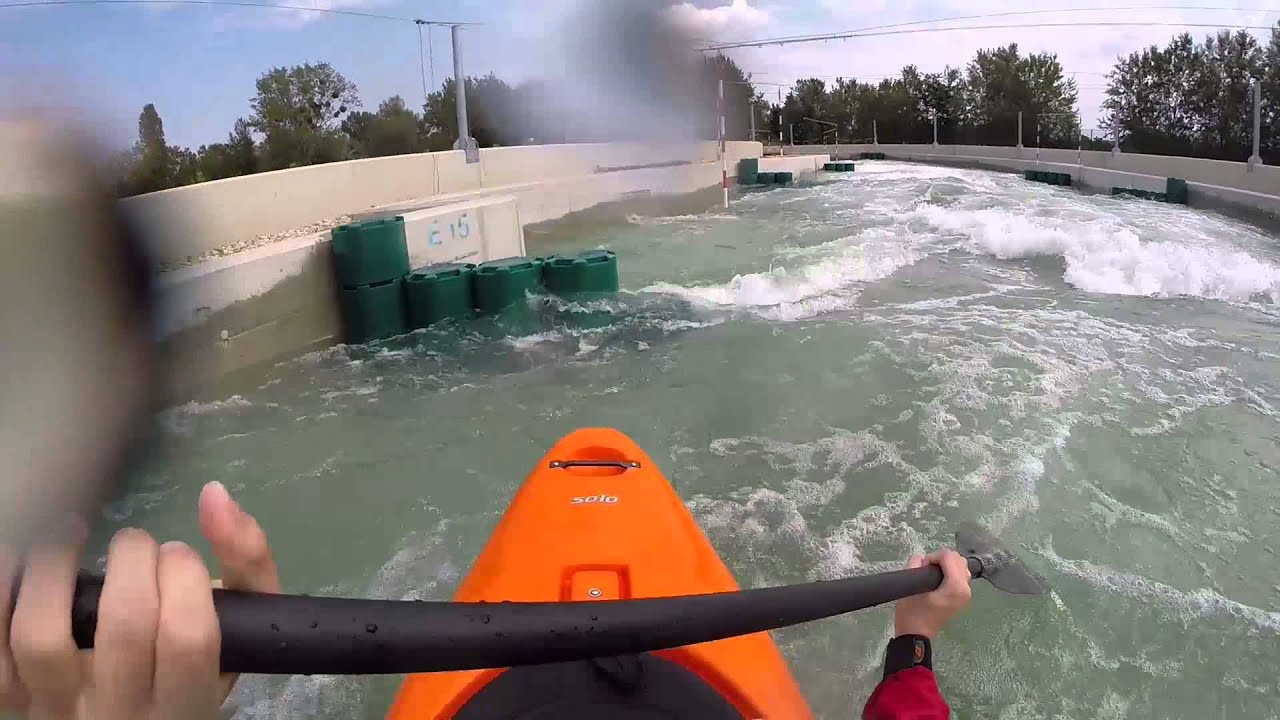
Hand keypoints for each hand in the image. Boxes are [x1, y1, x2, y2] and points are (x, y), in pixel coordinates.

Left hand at [0, 480, 278, 718]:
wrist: (138, 716)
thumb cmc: (196, 663)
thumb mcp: (242, 623)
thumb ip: (246, 558)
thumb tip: (214, 494)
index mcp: (186, 700)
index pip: (187, 637)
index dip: (185, 577)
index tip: (178, 555)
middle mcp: (121, 712)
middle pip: (123, 627)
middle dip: (133, 558)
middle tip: (134, 546)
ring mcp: (57, 708)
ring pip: (41, 634)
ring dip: (55, 566)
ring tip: (70, 538)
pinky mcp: (11, 697)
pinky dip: (1, 589)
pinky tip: (22, 562)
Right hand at [893, 549, 971, 639]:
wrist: (916, 634)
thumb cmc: (912, 613)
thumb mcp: (910, 586)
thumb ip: (915, 565)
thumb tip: (922, 559)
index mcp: (955, 587)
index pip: (949, 557)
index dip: (932, 557)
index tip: (922, 567)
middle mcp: (966, 589)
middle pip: (958, 559)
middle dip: (941, 559)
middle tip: (926, 569)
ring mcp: (966, 595)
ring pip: (962, 566)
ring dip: (947, 565)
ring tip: (932, 574)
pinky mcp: (963, 598)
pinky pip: (961, 576)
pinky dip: (951, 572)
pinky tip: (939, 580)